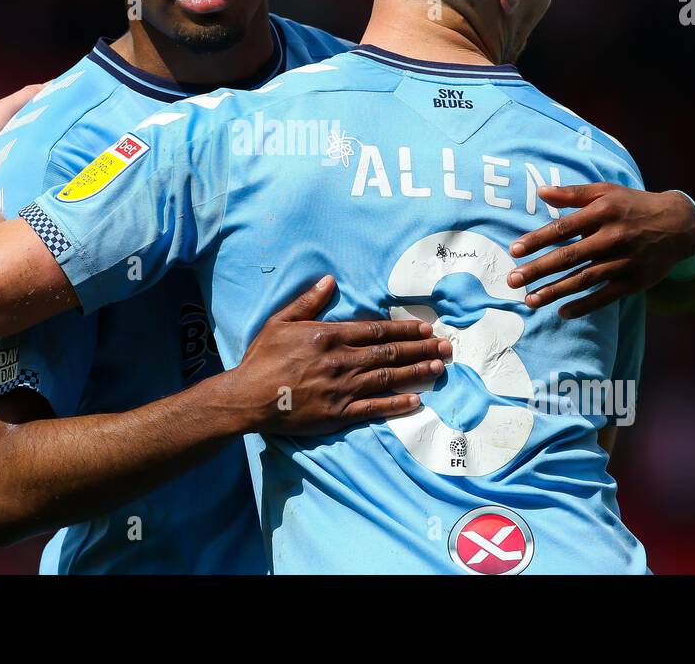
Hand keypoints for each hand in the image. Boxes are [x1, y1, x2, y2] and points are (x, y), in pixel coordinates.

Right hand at [228, 276, 451, 434]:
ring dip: (417, 373)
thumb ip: (308, 302)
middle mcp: (341, 361)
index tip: (426, 328)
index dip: (405, 330)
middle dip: (421, 349)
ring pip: (388, 379)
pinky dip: (397, 404)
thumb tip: (330, 281)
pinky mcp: (339, 414)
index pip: (377, 331)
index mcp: (329, 336)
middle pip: (390, 354)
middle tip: (446, 346)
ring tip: (439, 367)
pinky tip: (416, 400)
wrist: (247, 398)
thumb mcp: (280, 322)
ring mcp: (342, 389)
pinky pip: (374, 407)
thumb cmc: (262, 358)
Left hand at [505, 184, 694, 318]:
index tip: (514, 250)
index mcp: (603, 212)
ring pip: (585, 279)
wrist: (678, 224)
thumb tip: (540, 192)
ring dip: (556, 291)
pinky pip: (606, 296)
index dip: (538, 240)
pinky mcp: (635, 281)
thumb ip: (573, 193)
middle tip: (512, 280)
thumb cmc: (632, 205)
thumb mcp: (606, 192)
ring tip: (530, 300)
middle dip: (539, 270)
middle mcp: (614, 237)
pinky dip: (585, 306)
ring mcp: (625, 261)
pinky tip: (562, 312)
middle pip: (570, 256)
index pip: (564, 228)